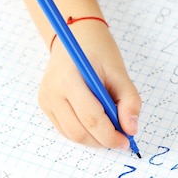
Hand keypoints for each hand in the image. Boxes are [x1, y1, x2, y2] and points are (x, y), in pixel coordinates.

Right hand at [38, 22, 140, 148]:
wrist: (75, 36)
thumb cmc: (98, 52)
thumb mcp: (119, 72)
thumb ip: (129, 100)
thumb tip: (131, 129)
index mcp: (69, 79)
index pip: (91, 118)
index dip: (110, 135)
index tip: (126, 140)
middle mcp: (52, 91)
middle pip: (79, 132)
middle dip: (103, 140)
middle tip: (120, 138)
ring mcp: (46, 100)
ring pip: (72, 135)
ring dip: (94, 139)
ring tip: (110, 128)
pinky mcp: (46, 106)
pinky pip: (66, 130)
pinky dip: (85, 133)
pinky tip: (97, 123)